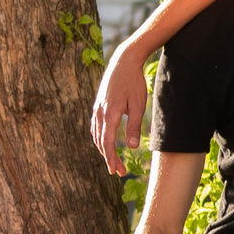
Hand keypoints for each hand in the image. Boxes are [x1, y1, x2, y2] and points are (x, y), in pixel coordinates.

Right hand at [91, 46, 152, 175]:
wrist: (124, 61)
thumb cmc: (134, 82)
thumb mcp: (138, 105)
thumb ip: (133, 127)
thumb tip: (132, 148)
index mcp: (109, 114)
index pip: (108, 143)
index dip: (111, 159)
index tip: (115, 171)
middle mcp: (100, 113)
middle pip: (101, 142)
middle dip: (109, 158)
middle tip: (118, 172)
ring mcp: (97, 109)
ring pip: (96, 135)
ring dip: (104, 150)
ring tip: (113, 161)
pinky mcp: (98, 105)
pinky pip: (95, 127)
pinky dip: (99, 138)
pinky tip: (105, 143)